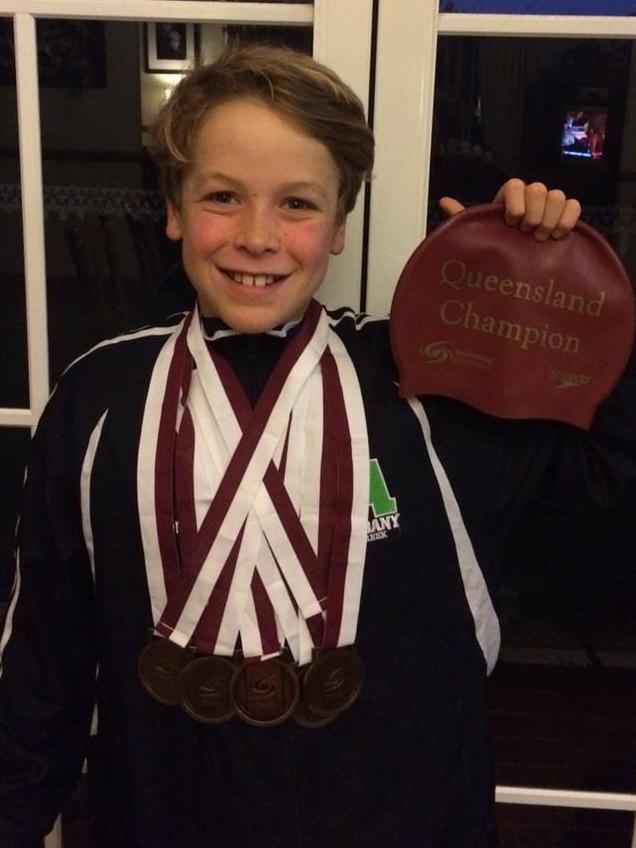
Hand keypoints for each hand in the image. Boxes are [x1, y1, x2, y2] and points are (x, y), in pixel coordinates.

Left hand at [439, 178, 581, 240]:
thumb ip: (464, 217)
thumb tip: (444, 201)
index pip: (515, 184)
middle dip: (533, 213)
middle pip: (538, 189)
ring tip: (541, 238)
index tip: (511, 223)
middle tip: (526, 233)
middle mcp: (532, 196)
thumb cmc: (498, 247)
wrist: (520, 267)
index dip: (515, 202)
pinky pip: (574, 206)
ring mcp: (551, 204)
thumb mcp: (480, 234)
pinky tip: (558, 236)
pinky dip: (568, 219)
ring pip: (557, 196)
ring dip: (549, 218)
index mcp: (510, 197)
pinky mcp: (568, 215)